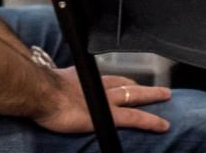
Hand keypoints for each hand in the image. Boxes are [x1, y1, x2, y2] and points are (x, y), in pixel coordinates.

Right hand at [34, 70, 172, 133]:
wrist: (41, 92)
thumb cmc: (39, 91)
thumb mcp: (48, 86)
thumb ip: (55, 89)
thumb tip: (47, 93)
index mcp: (84, 80)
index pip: (109, 80)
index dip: (121, 81)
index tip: (129, 83)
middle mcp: (99, 87)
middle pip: (126, 85)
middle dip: (141, 86)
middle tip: (155, 86)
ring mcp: (106, 102)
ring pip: (136, 97)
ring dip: (152, 96)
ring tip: (166, 96)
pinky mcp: (109, 116)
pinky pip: (136, 118)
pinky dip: (151, 121)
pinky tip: (163, 125)